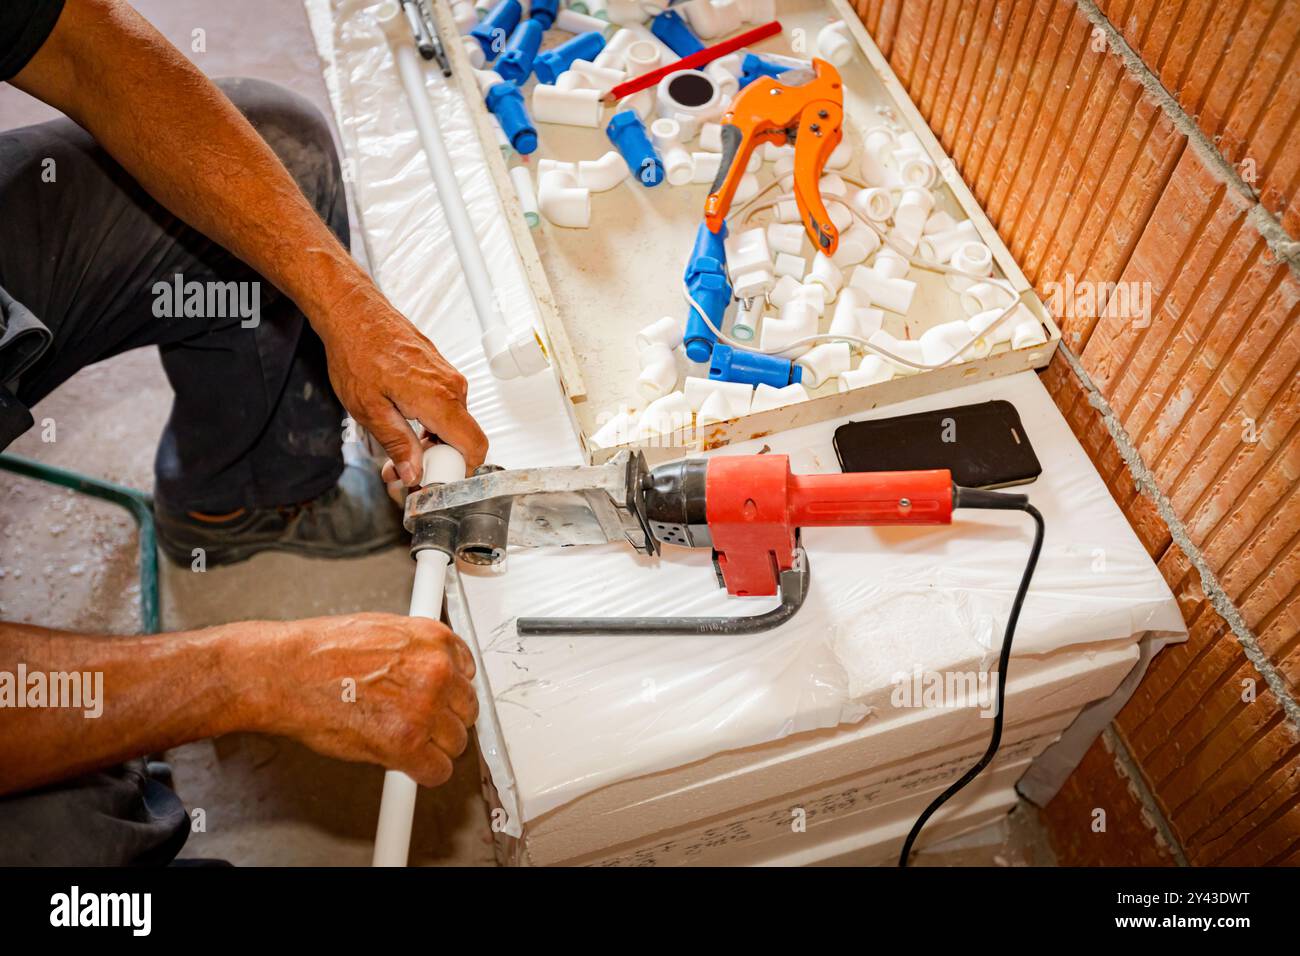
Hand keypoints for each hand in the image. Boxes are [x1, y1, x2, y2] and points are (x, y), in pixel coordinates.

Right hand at [258, 613, 478, 786]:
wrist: (287, 673)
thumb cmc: (319, 652)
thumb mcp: (382, 630)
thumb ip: (414, 652)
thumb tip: (428, 671)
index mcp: (432, 640)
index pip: (467, 674)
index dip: (449, 693)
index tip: (440, 702)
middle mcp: (436, 671)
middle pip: (466, 711)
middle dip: (443, 721)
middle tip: (418, 725)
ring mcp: (424, 708)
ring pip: (456, 743)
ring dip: (433, 748)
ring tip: (403, 741)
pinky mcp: (407, 743)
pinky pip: (438, 771)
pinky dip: (423, 773)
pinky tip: (406, 764)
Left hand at [317, 284, 487, 481]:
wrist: (354, 312)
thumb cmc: (357, 352)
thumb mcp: (369, 409)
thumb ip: (398, 444)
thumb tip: (414, 473)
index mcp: (439, 399)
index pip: (475, 447)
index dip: (458, 472)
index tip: (431, 482)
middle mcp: (452, 387)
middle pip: (462, 441)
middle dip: (436, 462)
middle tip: (403, 474)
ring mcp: (449, 378)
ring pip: (453, 425)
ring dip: (430, 445)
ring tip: (397, 452)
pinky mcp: (441, 373)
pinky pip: (446, 408)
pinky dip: (429, 425)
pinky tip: (403, 426)